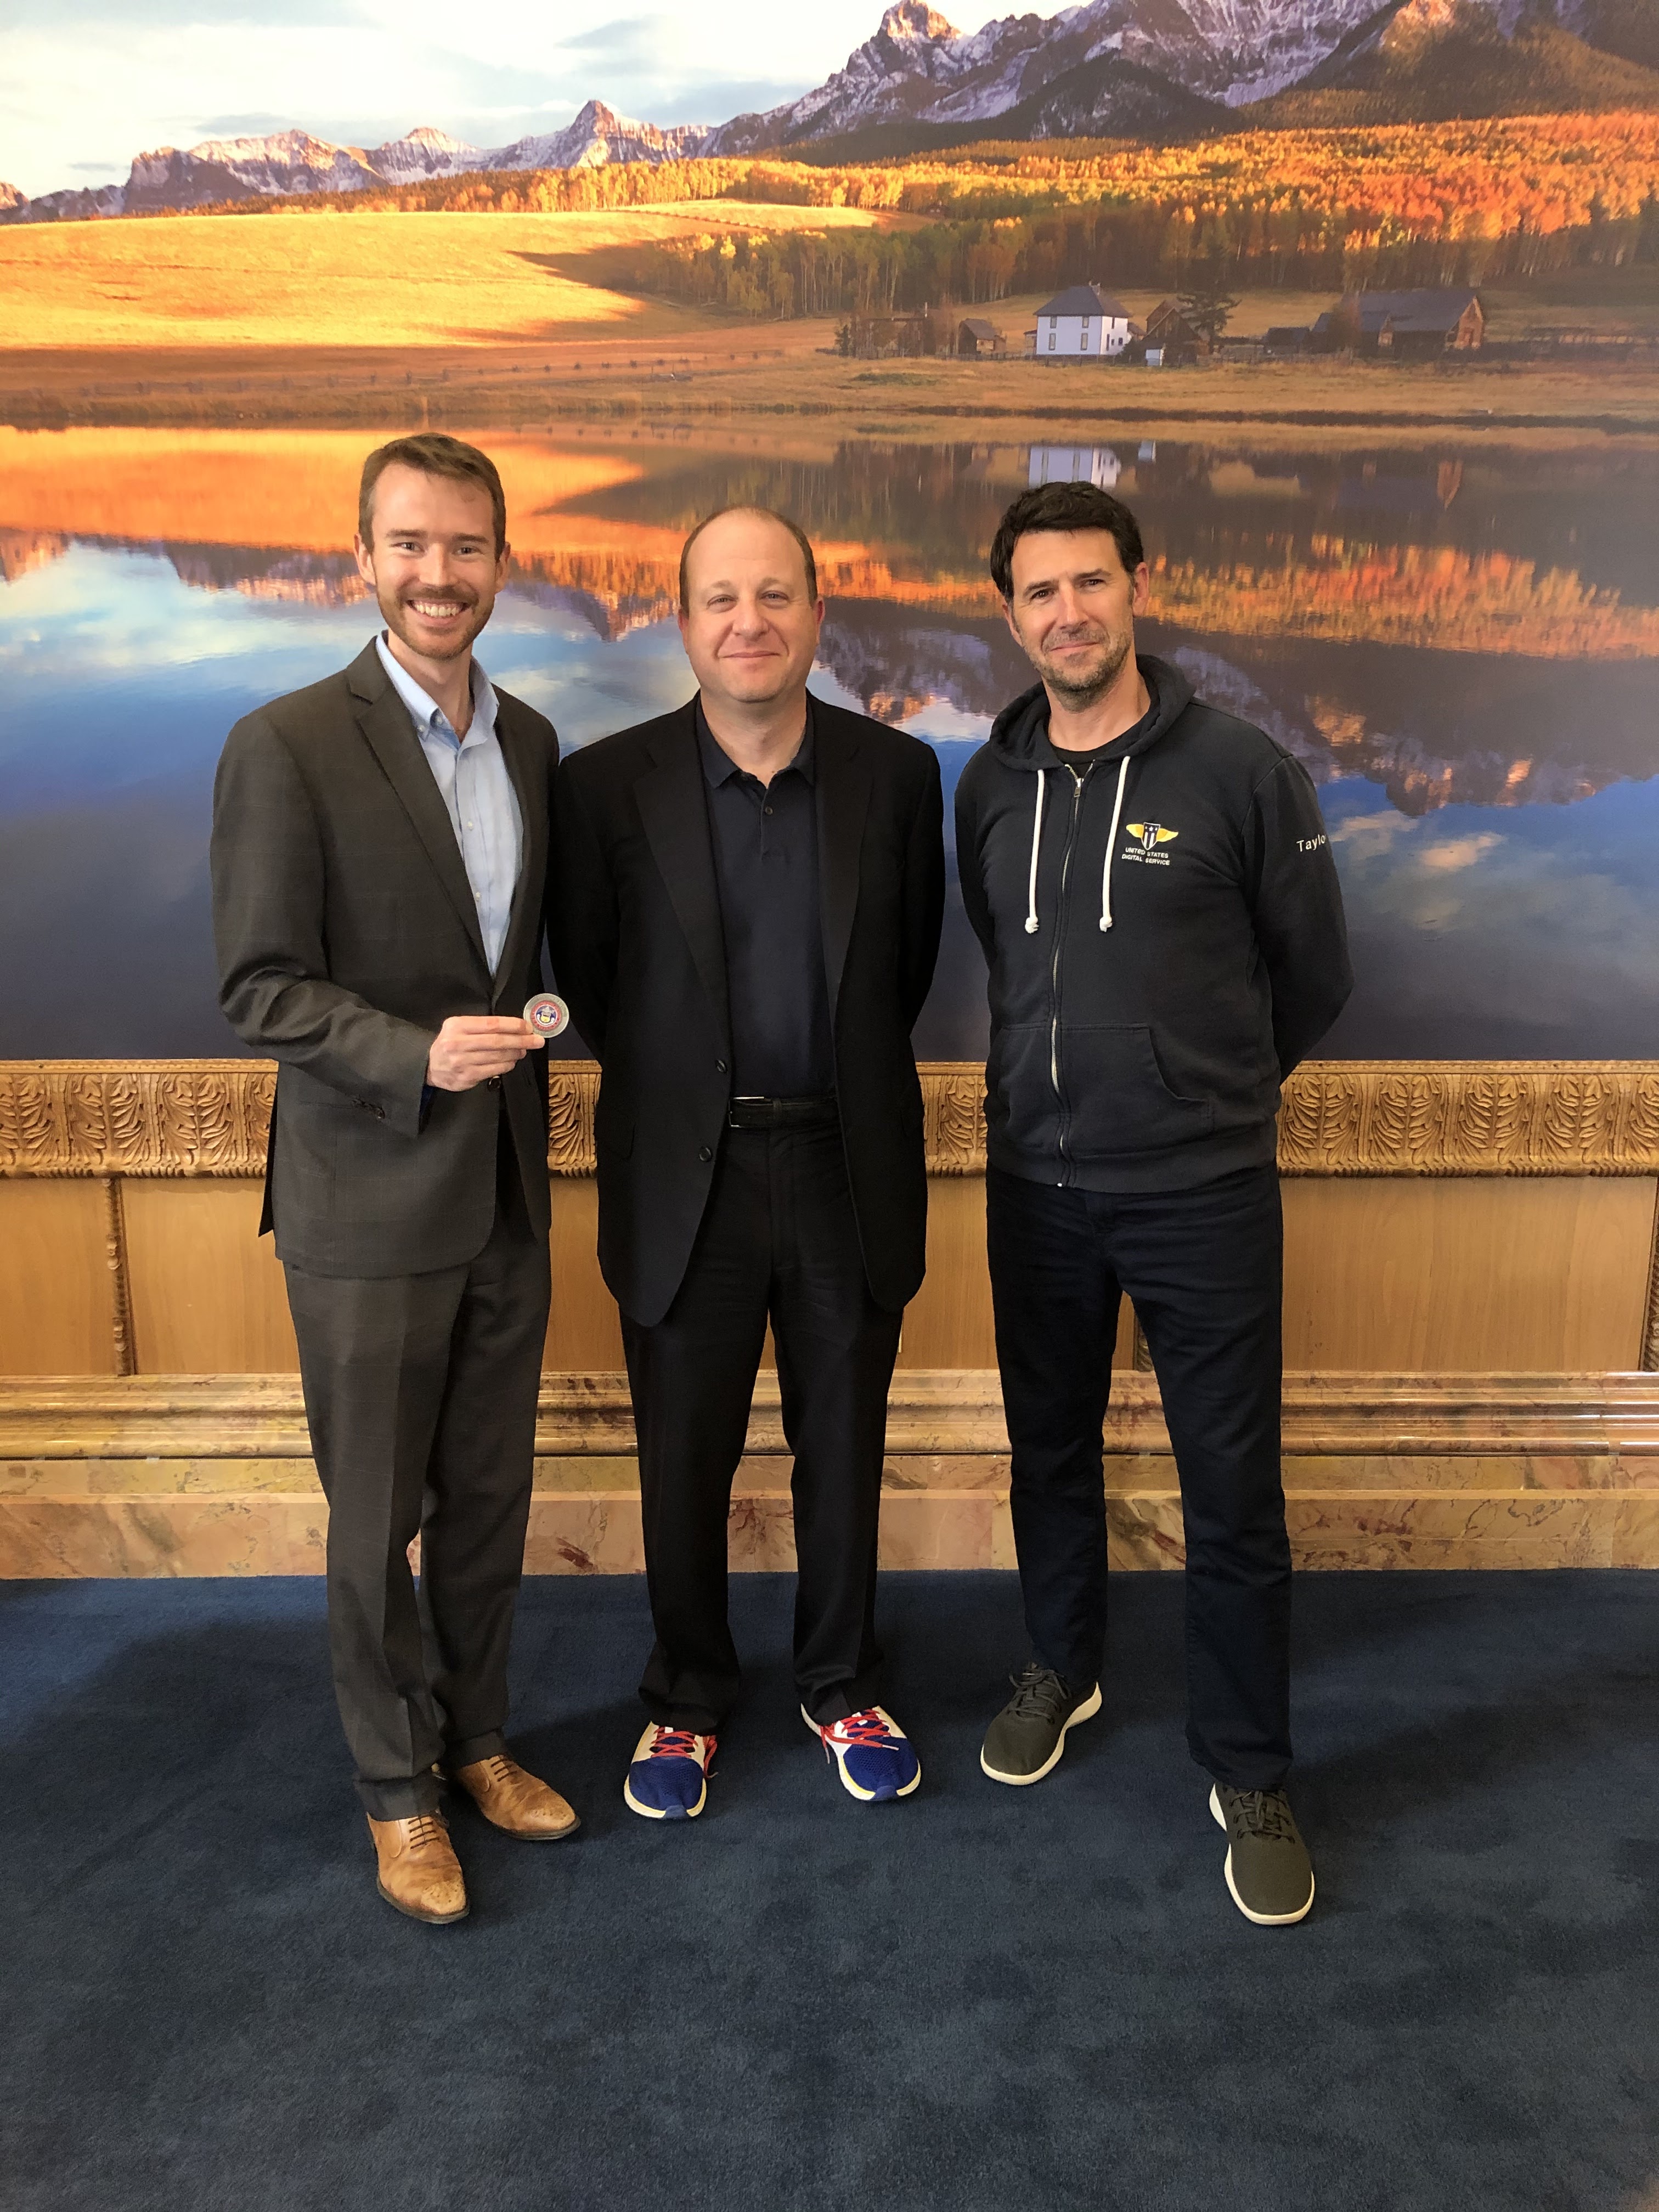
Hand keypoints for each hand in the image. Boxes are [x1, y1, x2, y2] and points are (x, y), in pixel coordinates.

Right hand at [425, 1015, 541, 1091]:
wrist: (428, 1065)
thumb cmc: (449, 1043)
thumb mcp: (458, 1026)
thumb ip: (481, 1025)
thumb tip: (514, 1028)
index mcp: (458, 1026)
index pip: (492, 1024)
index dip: (513, 1026)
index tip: (528, 1027)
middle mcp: (458, 1043)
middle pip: (498, 1041)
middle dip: (521, 1041)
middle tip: (537, 1041)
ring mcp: (462, 1062)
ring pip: (498, 1057)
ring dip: (516, 1053)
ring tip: (523, 1050)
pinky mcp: (466, 1077)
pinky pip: (494, 1070)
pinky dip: (507, 1065)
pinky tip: (511, 1061)